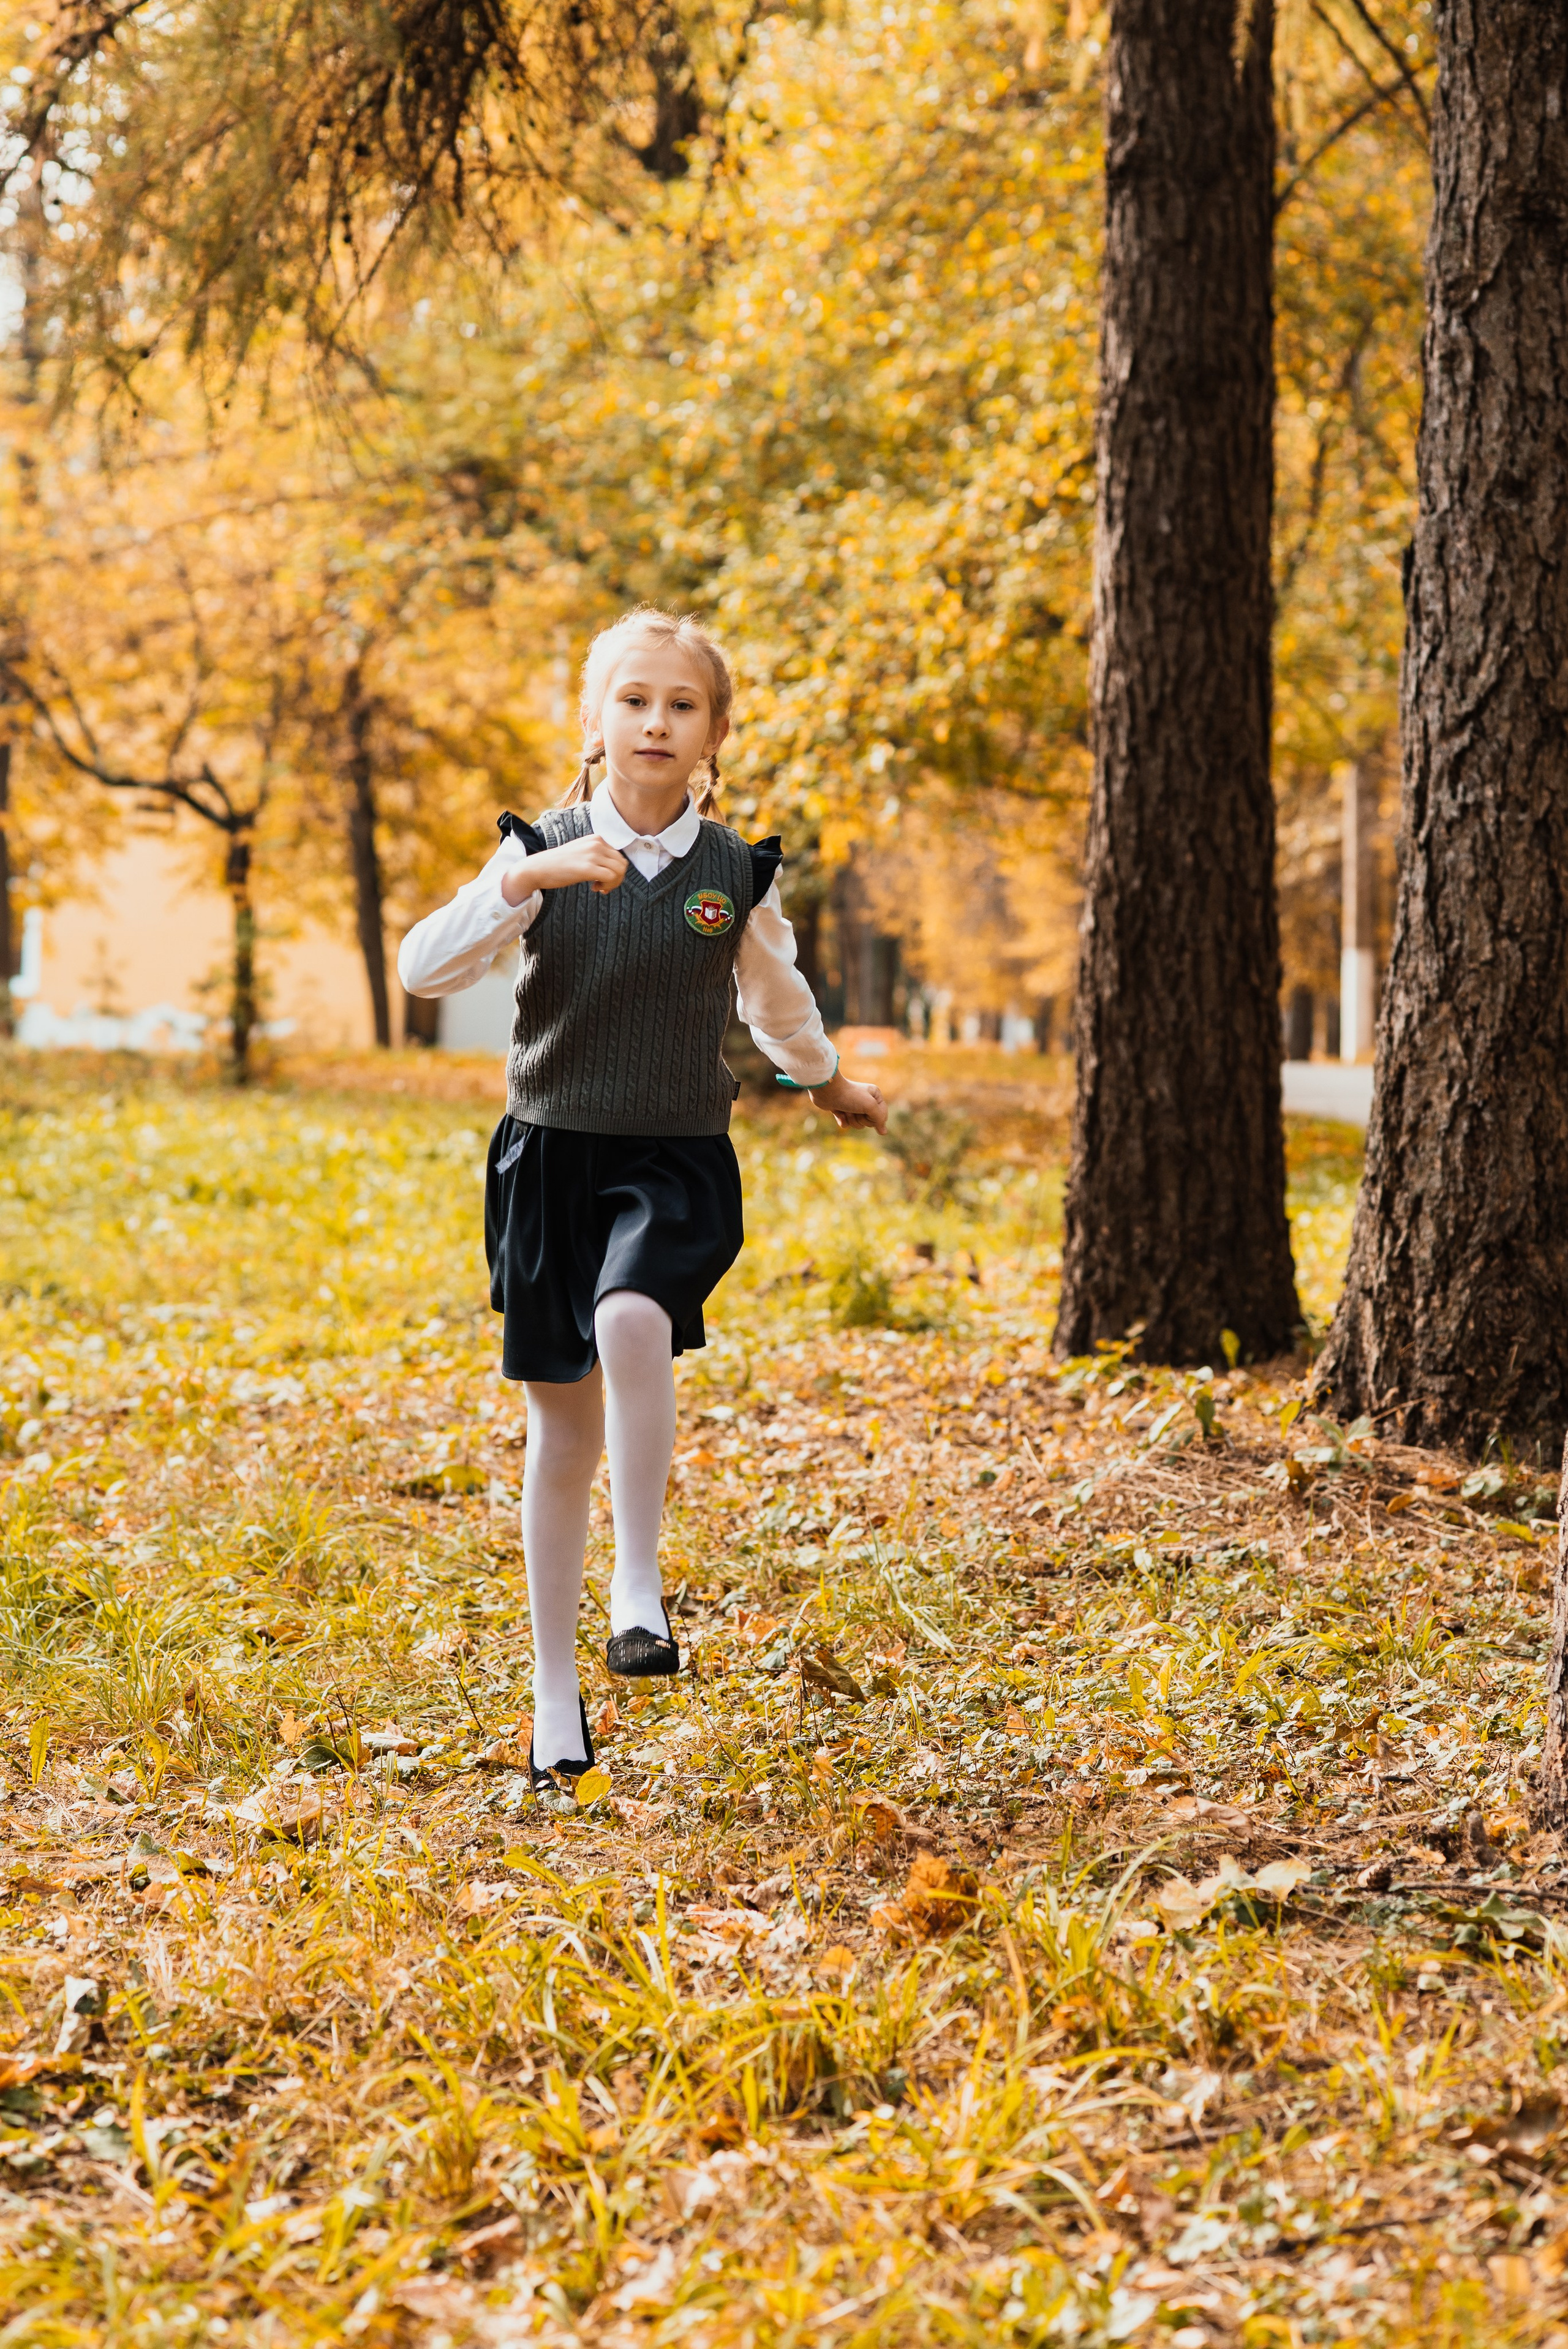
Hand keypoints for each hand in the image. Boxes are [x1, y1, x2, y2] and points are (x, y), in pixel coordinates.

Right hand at [500, 837, 627, 904]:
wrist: (539, 868)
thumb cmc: (559, 864)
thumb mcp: (581, 852)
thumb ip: (597, 856)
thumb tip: (616, 869)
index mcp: (596, 839)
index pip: (619, 856)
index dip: (614, 871)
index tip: (601, 879)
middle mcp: (597, 843)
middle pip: (622, 864)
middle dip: (616, 878)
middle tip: (602, 886)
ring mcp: (593, 855)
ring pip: (619, 871)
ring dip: (613, 883)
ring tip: (599, 887)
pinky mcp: (588, 868)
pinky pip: (611, 878)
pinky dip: (608, 886)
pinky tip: (595, 888)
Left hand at [810, 1070, 888, 1132]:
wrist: (828, 1091)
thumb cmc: (851, 1096)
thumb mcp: (870, 1106)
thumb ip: (879, 1118)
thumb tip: (884, 1132)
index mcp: (875, 1095)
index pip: (882, 1116)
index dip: (875, 1118)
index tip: (867, 1112)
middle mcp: (866, 1100)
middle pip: (870, 1122)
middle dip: (861, 1119)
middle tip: (854, 1110)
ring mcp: (854, 1106)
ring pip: (858, 1124)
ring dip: (851, 1119)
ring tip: (845, 1110)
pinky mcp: (842, 1111)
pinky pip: (847, 1124)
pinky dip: (843, 1120)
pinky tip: (839, 1113)